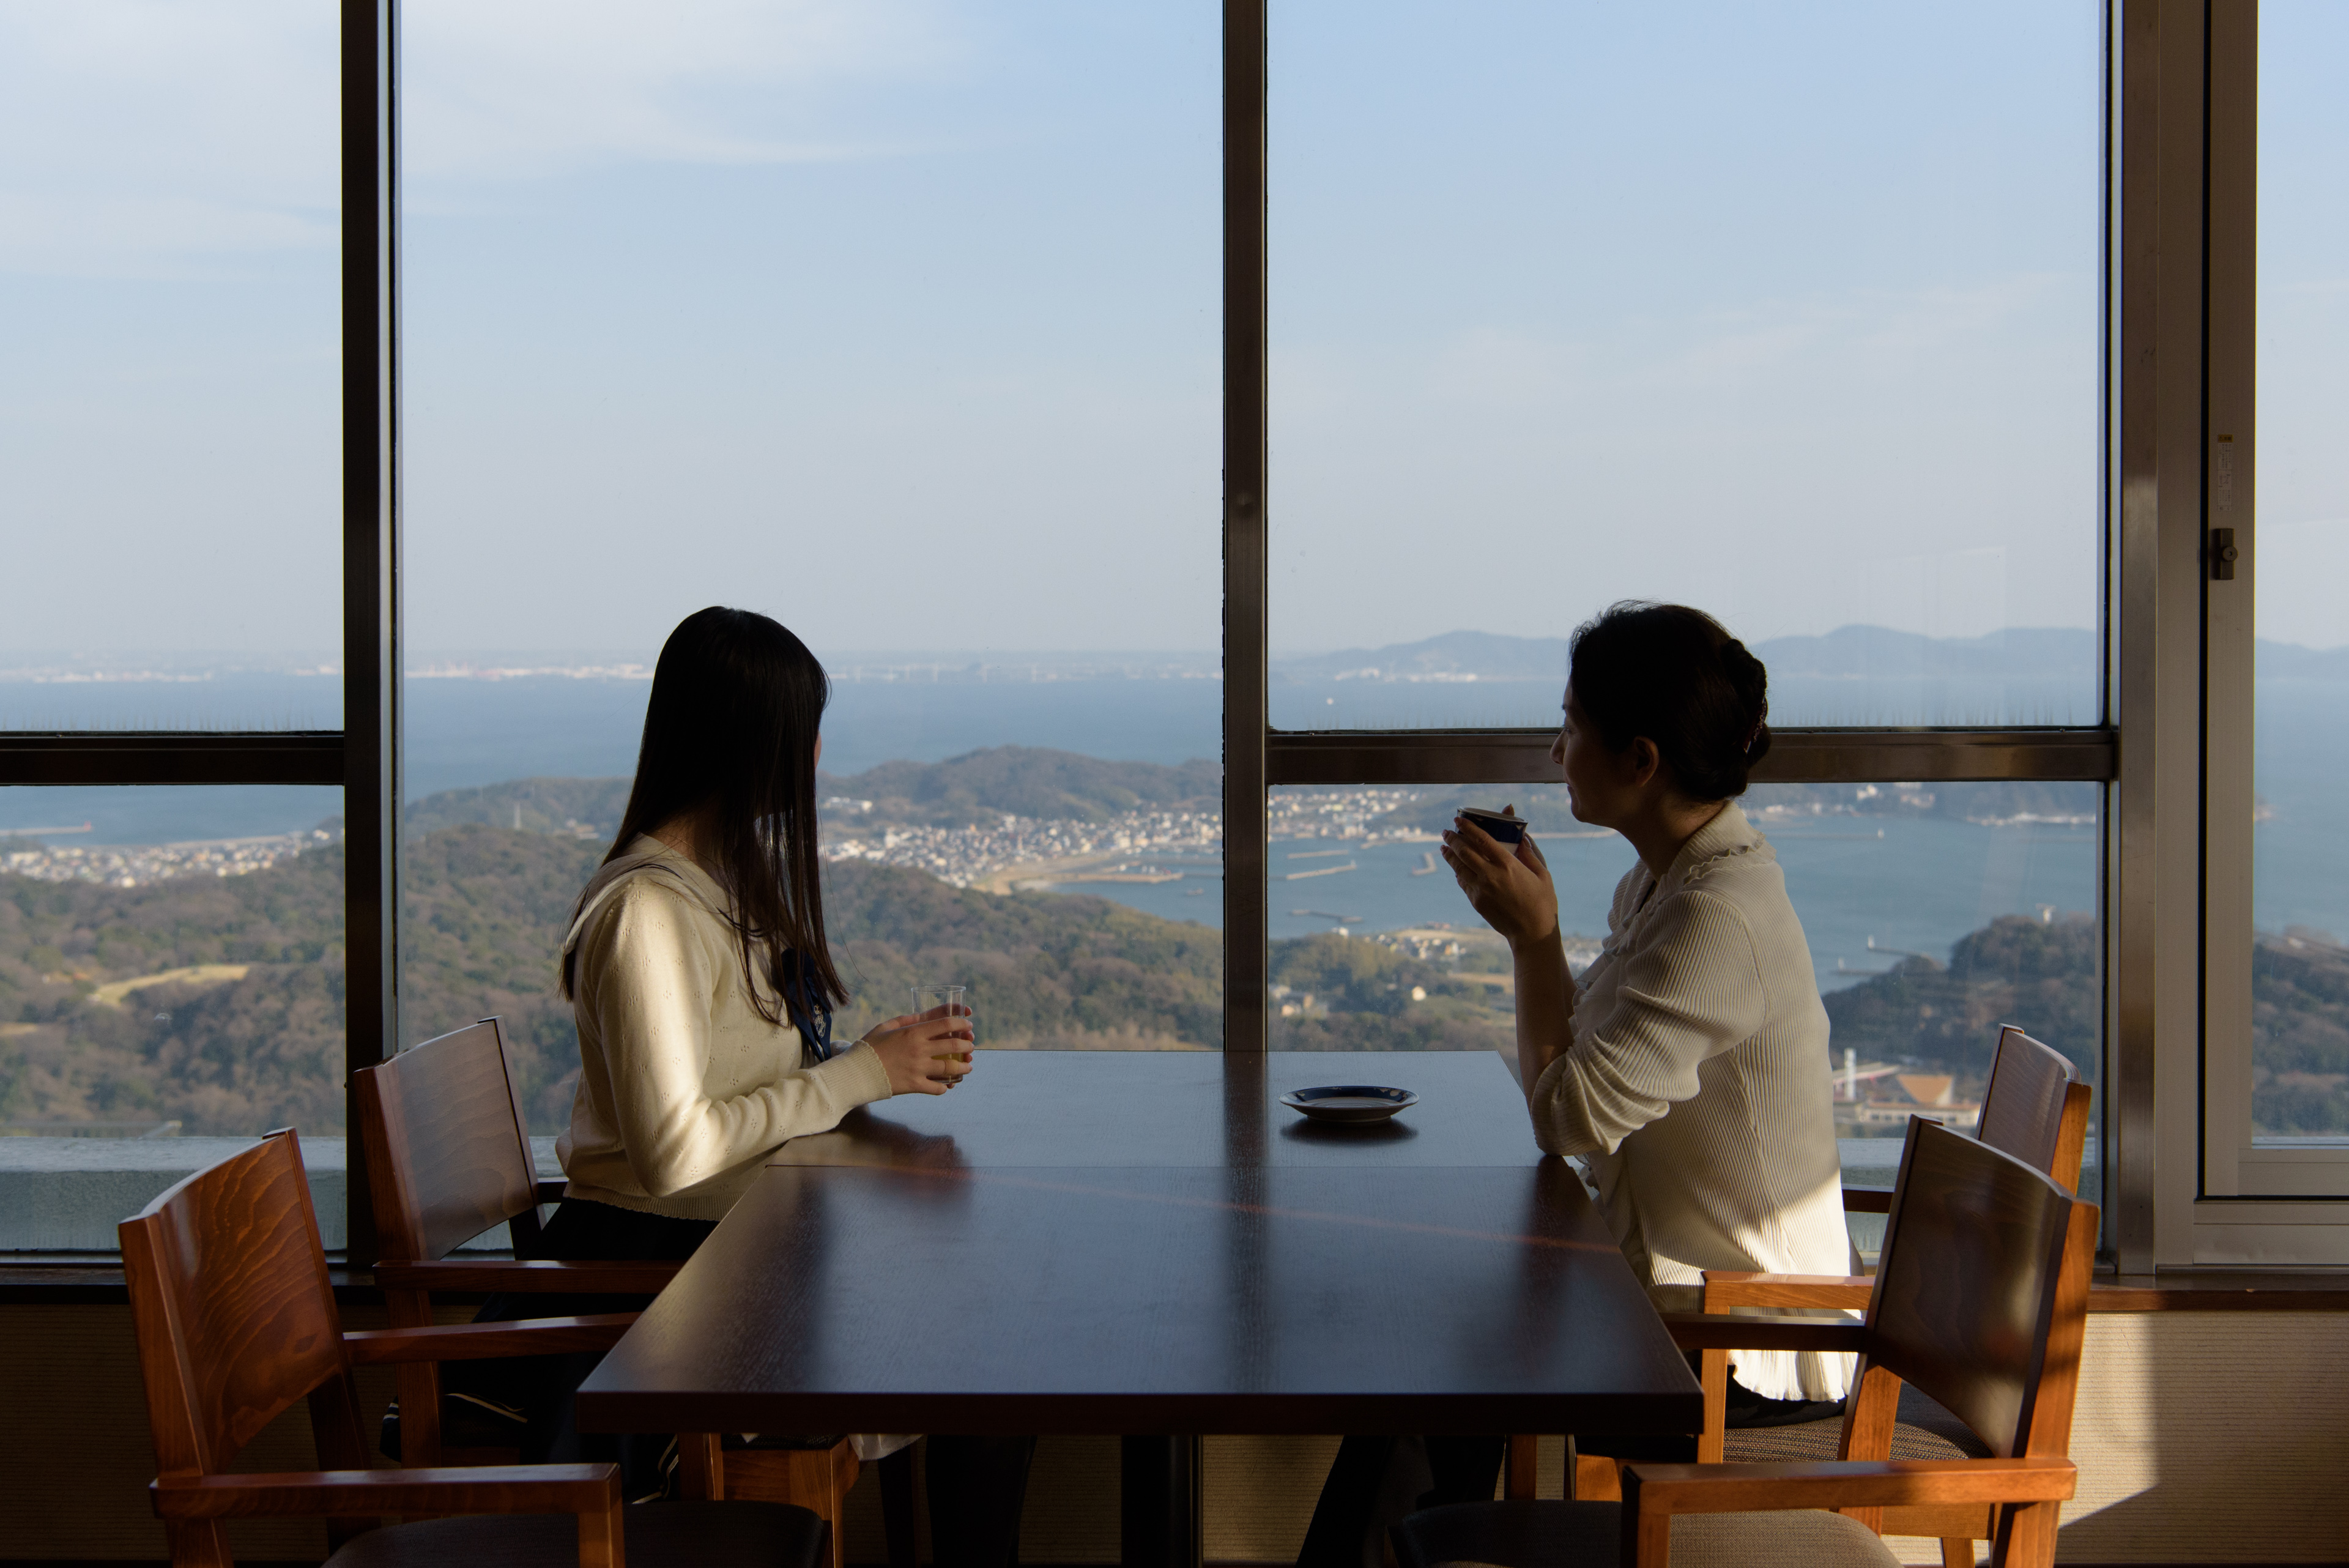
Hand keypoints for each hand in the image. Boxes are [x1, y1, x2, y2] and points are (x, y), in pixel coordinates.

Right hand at [864, 1003, 975, 1096]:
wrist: (856, 1073)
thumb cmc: (869, 1047)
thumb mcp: (887, 1026)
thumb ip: (908, 1019)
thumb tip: (926, 1015)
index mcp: (913, 1033)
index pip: (946, 1024)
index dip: (961, 1023)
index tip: (968, 1025)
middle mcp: (919, 1050)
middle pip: (953, 1046)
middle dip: (967, 1045)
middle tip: (970, 1046)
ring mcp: (918, 1069)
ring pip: (950, 1068)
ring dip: (963, 1067)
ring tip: (968, 1066)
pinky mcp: (914, 1086)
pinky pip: (937, 1088)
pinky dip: (945, 1087)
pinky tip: (947, 1084)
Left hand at [1440, 803, 1560, 949]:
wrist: (1532, 933)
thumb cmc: (1542, 902)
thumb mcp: (1543, 874)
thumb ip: (1531, 853)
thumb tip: (1523, 837)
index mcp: (1507, 864)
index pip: (1481, 839)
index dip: (1467, 827)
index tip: (1458, 819)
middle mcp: (1490, 875)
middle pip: (1464, 851)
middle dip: (1452, 839)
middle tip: (1446, 831)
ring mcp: (1481, 889)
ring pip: (1459, 867)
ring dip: (1449, 854)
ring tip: (1444, 846)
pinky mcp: (1476, 901)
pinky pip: (1463, 882)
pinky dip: (1458, 872)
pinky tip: (1456, 868)